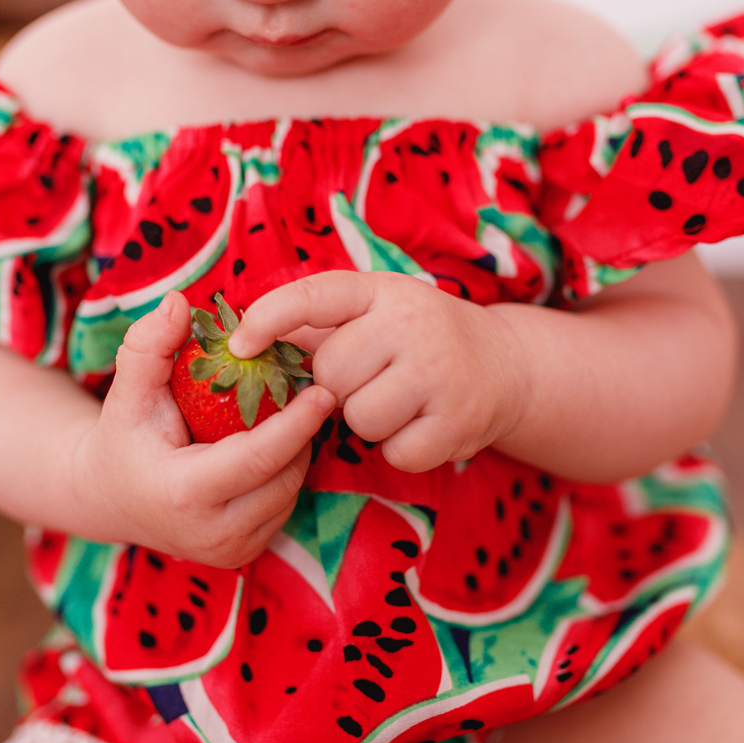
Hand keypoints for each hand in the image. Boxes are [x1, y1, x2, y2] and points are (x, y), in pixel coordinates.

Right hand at [76, 291, 335, 567]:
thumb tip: (177, 302)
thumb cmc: (123, 435)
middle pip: (284, 477)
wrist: (109, 497)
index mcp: (183, 494)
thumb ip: (149, 345)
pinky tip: (277, 443)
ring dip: (298, 452)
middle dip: (303, 433)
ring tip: (293, 412)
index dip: (297, 423)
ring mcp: (229, 550)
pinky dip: (286, 474)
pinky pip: (283, 507)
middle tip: (312, 389)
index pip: (259, 458)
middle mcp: (211, 533)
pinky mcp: (242, 555)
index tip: (323, 389)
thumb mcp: (129, 389)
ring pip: (290, 493)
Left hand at [228, 271, 526, 472]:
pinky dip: (401, 448)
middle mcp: (412, 323)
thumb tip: (242, 347)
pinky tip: (422, 424)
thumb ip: (314, 327)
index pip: (312, 296)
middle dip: (338, 388)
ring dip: (368, 421)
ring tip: (398, 401)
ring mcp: (439, 372)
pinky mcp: (458, 421)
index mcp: (381, 290)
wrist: (504, 365)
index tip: (239, 345)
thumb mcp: (373, 313)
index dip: (268, 320)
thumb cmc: (414, 341)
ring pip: (359, 417)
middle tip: (373, 379)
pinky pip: (394, 452)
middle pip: (330, 374)